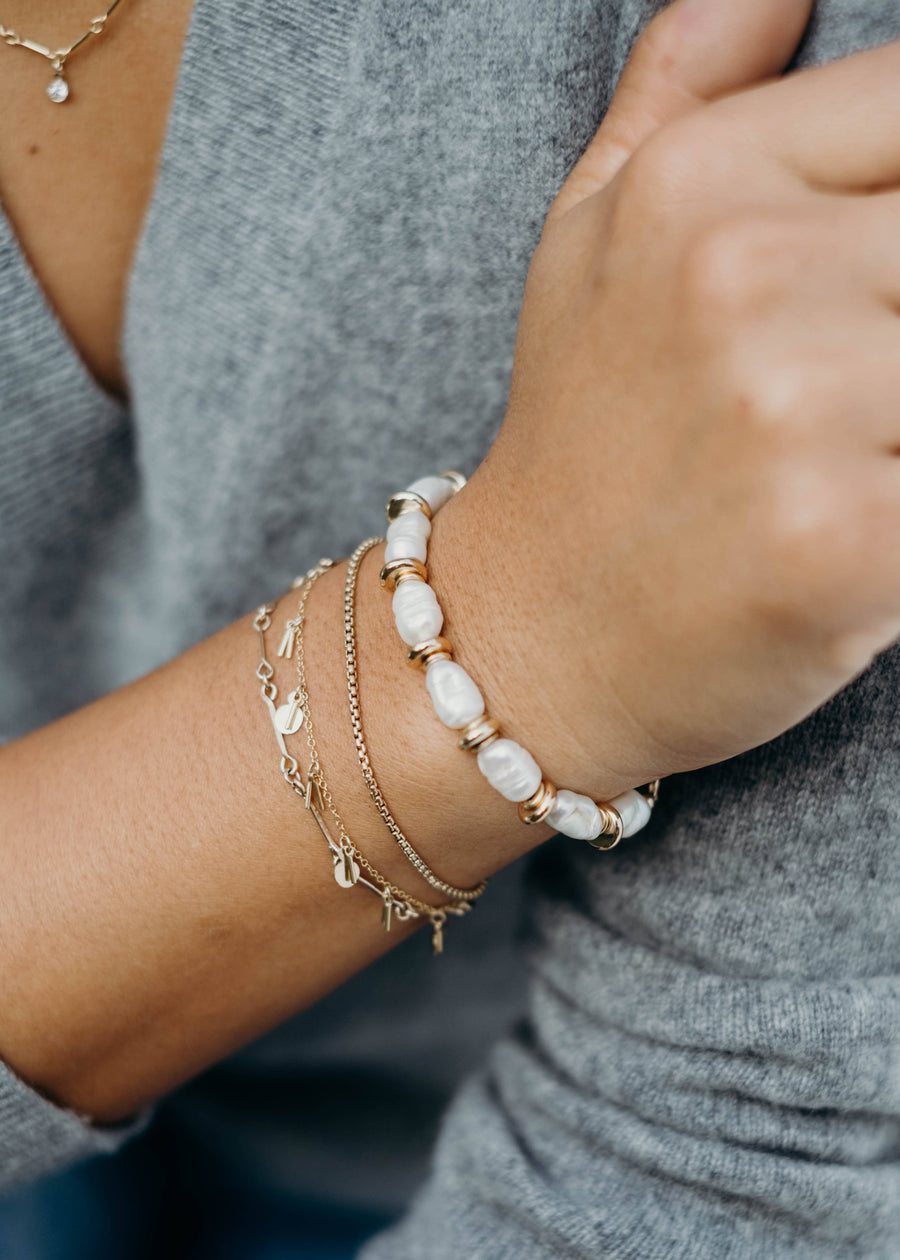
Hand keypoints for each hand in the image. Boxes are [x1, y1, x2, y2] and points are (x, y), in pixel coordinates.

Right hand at [435, 0, 899, 796]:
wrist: (521, 639)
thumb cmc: (576, 442)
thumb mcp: (591, 235)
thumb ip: (689, 81)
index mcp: (701, 183)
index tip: (887, 291)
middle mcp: (745, 275)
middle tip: (872, 378)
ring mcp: (794, 407)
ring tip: (868, 442)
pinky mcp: (846, 542)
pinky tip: (877, 519)